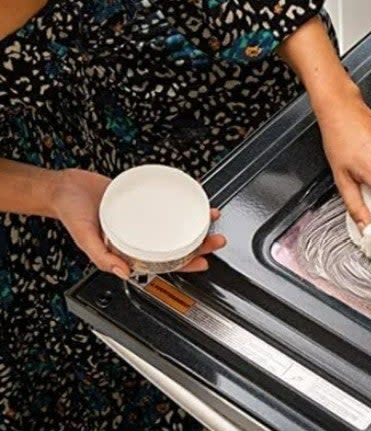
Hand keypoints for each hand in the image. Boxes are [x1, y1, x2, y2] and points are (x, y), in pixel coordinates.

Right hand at [50, 168, 225, 278]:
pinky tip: (194, 196)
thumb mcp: (84, 237)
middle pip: (177, 241)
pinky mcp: (144, 197)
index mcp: (129, 249)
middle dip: (200, 242)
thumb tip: (124, 272)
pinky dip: (182, 199)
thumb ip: (102, 256)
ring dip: (196, 220)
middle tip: (217, 239)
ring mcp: (144, 216)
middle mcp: (140, 234)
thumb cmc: (70, 213)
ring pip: (176, 221)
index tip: (204, 262)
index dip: (186, 263)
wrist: (64, 186)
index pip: (164, 261)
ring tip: (212, 216)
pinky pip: (167, 200)